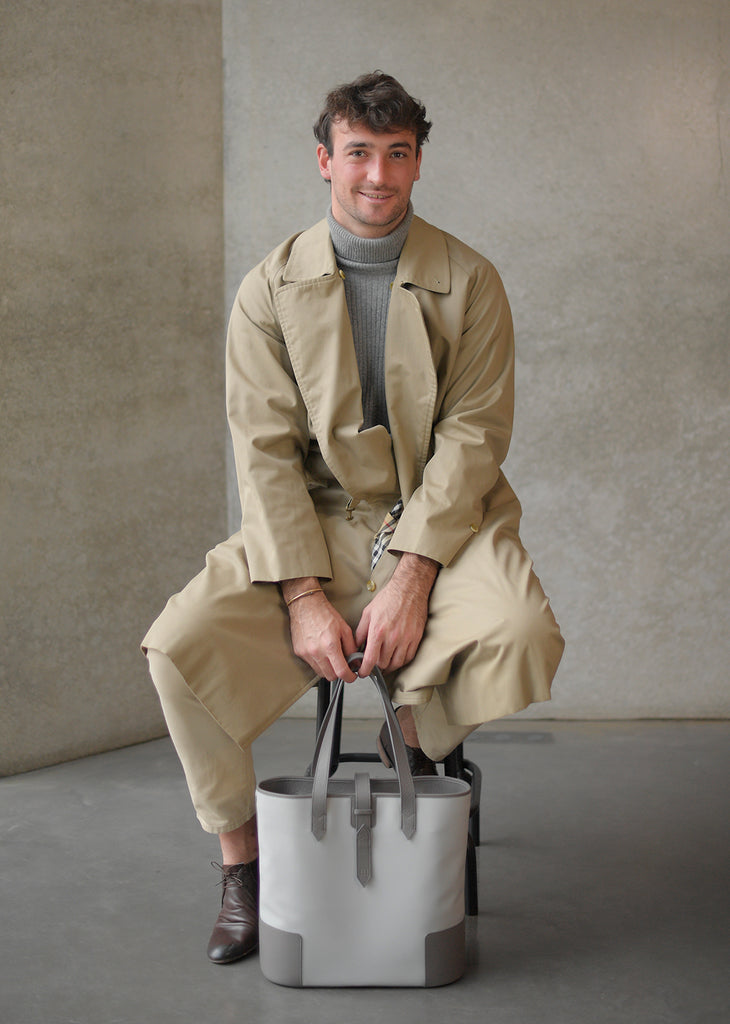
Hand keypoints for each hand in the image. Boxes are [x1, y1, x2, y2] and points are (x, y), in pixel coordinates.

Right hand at [282, 578, 357, 681]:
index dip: (349, 677)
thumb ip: (351, 647)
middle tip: (343, 666)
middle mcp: (316, 651)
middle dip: (339, 673)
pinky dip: (319, 662)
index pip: (341, 672)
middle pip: (330, 676)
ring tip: (332, 657)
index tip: (351, 676)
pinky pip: (311, 665)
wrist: (305, 604)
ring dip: (328, 669)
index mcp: (330, 645)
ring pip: (320, 673)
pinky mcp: (299, 652)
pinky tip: (321, 652)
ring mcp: (306, 653)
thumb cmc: (324, 613)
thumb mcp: (344, 629)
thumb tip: (355, 661)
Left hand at [355, 553, 438, 676]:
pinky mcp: (416, 638)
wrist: (409, 589)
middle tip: (373, 664)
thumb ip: (360, 632)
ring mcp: (406, 638)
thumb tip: (356, 647)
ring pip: (396, 663)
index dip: (365, 670)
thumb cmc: (388, 599)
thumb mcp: (368, 613)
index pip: (371, 659)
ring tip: (384, 663)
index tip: (363, 672)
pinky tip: (396, 657)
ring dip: (389, 666)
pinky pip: (408, 657)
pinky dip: (401, 661)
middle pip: (383, 663)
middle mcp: (393, 637)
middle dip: (376, 666)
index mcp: (378, 631)